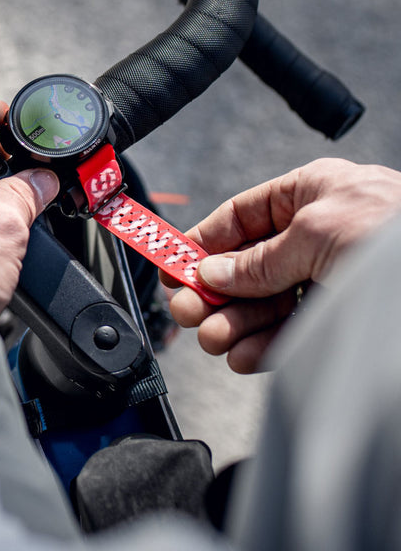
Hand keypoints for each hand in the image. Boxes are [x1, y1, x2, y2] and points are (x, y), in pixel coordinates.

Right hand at [162, 158, 400, 372]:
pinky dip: (264, 345)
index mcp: (313, 195)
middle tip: (189, 313)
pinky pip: (292, 332)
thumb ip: (259, 259)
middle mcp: (319, 236)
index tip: (173, 266)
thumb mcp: (316, 233)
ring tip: (214, 340)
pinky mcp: (343, 319)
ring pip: (266, 304)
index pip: (241, 216)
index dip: (203, 242)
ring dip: (235, 324)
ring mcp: (331, 279)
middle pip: (248, 266)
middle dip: (216, 292)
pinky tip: (245, 355)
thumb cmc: (399, 238)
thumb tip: (214, 273)